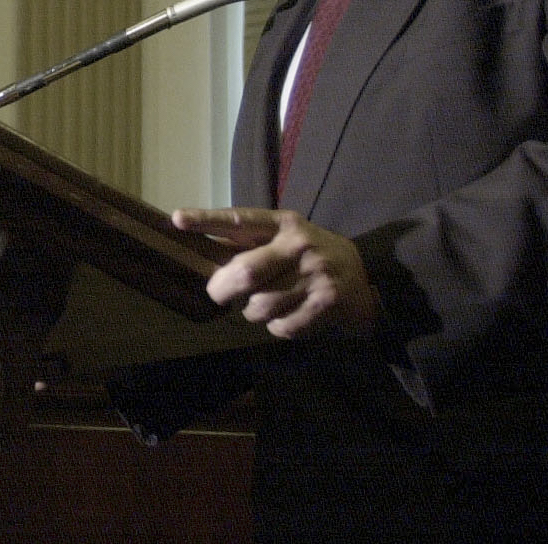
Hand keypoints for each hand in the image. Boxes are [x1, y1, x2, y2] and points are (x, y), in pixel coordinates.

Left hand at [172, 207, 379, 340]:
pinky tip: (290, 316)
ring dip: (253, 313)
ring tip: (265, 305)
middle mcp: (299, 244)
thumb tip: (202, 249)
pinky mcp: (326, 303)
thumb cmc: (312, 257)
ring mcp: (315, 274)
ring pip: (260, 306)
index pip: (241, 219)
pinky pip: (282, 326)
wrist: (370, 277)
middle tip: (220, 295)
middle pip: (244, 273)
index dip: (208, 220)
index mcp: (285, 223)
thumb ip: (251, 243)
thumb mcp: (286, 239)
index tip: (178, 219)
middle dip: (223, 290)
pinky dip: (278, 328)